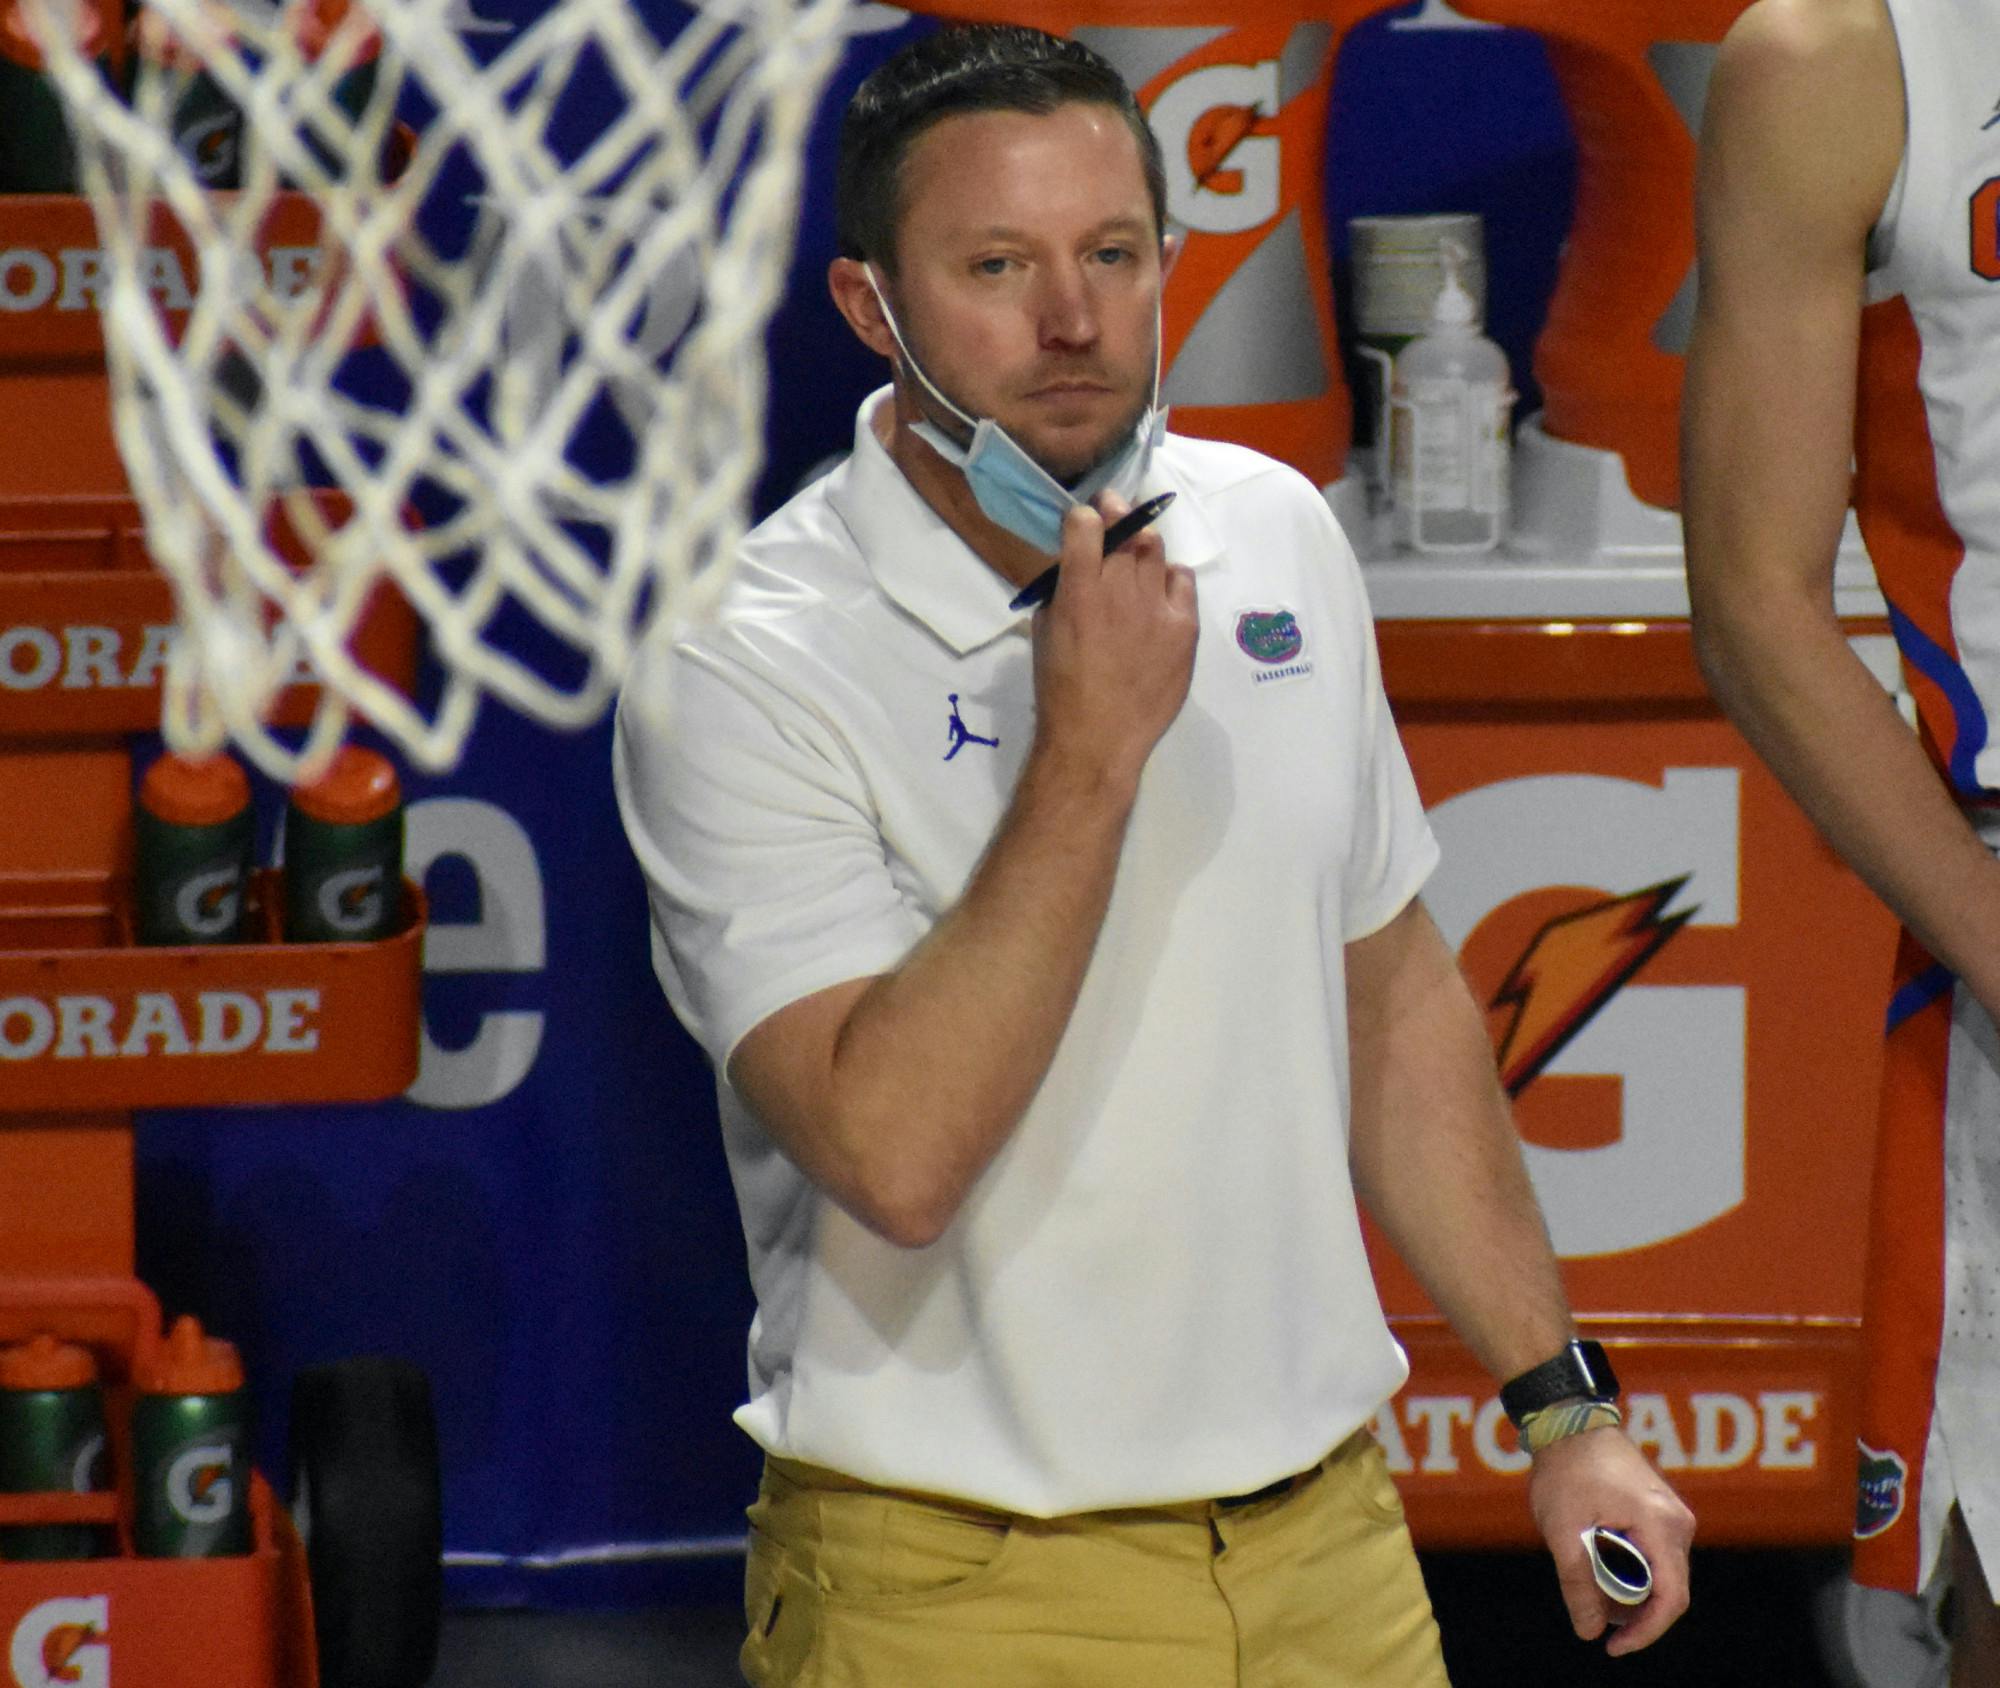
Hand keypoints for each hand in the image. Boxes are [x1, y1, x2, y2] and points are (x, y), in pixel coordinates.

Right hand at [1029, 496, 1197, 790]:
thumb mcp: (1044, 632)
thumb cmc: (1060, 689)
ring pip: (1156, 549)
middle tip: (1115, 520)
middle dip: (1118, 518)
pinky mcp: (1184, 626)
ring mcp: (1157, 607)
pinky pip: (1183, 580)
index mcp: (1077, 591)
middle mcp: (1120, 590)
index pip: (1086, 524)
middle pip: (1127, 530)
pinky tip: (1161, 594)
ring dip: (1143, 547)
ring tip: (1137, 562)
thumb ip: (1061, 592)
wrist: (1098, 738)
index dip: (1086, 515)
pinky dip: (1170, 578)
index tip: (1086, 519)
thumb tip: (1074, 568)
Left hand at [1528, 1427, 1695, 1655]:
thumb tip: (1588, 1631)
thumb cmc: (1566, 1468)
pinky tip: (1600, 1567)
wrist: (1570, 1420)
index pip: (1671, 1598)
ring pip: (1662, 1572)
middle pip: (1669, 1589)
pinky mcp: (1662, 1510)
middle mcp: (1677, 1521)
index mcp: (1660, 1525)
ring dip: (1631, 1591)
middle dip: (1634, 1612)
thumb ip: (1576, 1582)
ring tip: (1590, 1588)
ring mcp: (1673, 1514)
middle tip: (1593, 1614)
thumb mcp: (1562, 1528)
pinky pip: (1656, 1553)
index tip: (1614, 1647)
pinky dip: (1632, 1570)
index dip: (1646, 1631)